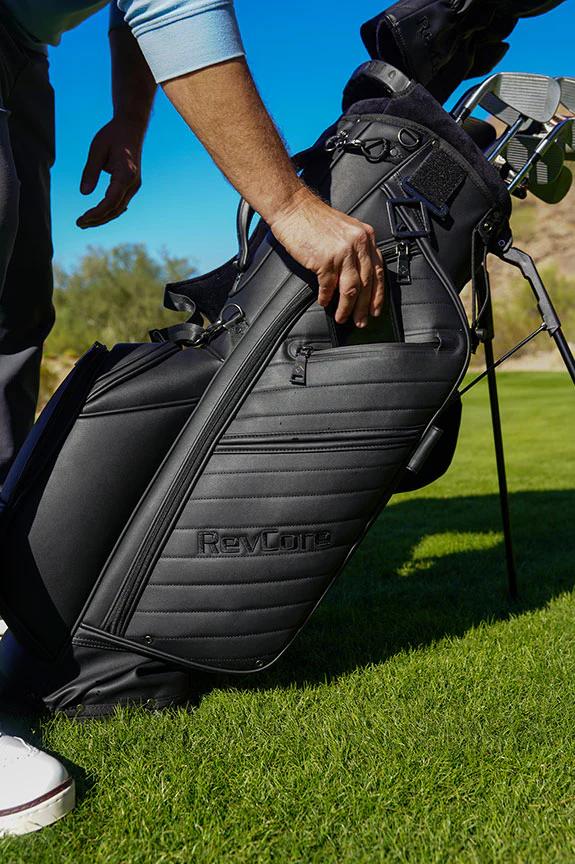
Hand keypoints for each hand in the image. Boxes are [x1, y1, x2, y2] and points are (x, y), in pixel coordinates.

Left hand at [76, 117, 144, 228]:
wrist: (131, 128)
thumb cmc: (113, 135)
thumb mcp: (97, 149)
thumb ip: (90, 171)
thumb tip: (84, 193)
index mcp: (126, 174)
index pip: (111, 201)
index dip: (96, 213)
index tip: (81, 218)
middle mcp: (133, 183)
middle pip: (115, 209)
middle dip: (97, 219)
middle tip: (79, 224)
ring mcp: (134, 186)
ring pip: (119, 209)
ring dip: (102, 218)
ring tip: (85, 222)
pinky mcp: (132, 185)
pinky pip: (121, 203)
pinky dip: (109, 211)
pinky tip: (98, 215)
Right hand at [269, 188, 384, 326]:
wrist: (293, 207)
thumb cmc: (314, 219)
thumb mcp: (344, 230)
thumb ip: (355, 250)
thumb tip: (356, 278)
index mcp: (365, 237)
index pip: (378, 271)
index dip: (378, 294)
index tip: (375, 309)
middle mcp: (357, 244)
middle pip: (366, 283)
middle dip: (364, 307)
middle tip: (361, 321)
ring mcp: (342, 252)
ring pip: (350, 288)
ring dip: (346, 307)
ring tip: (342, 318)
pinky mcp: (325, 259)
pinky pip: (329, 285)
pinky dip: (326, 297)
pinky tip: (324, 302)